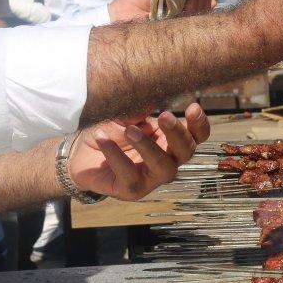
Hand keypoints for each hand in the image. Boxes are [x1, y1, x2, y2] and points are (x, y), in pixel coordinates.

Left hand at [67, 103, 210, 200]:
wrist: (82, 151)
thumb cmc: (112, 130)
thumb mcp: (127, 113)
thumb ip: (142, 106)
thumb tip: (154, 92)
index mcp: (171, 140)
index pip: (197, 136)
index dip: (200, 124)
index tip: (192, 107)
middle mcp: (167, 160)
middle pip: (186, 151)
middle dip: (178, 134)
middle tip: (164, 116)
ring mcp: (151, 178)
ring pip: (164, 168)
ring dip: (150, 148)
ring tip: (131, 130)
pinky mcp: (131, 191)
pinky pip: (130, 177)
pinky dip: (117, 156)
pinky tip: (104, 139)